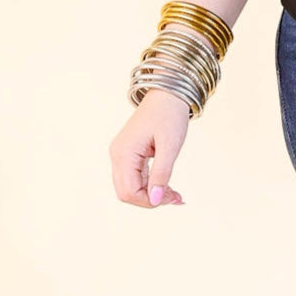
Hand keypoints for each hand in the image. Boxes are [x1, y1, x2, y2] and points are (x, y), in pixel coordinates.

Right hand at [109, 90, 190, 208]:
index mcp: (124, 153)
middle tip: (177, 198)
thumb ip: (162, 174)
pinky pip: (136, 177)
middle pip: (126, 192)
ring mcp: (122, 154)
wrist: (168, 94)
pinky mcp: (129, 153)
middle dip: (150, 200)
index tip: (173, 198)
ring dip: (152, 194)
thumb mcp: (170, 146)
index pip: (129, 192)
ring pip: (131, 187)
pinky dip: (151, 185)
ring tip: (176, 195)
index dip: (149, 201)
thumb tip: (155, 200)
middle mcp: (118, 155)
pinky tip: (168, 187)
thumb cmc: (169, 115)